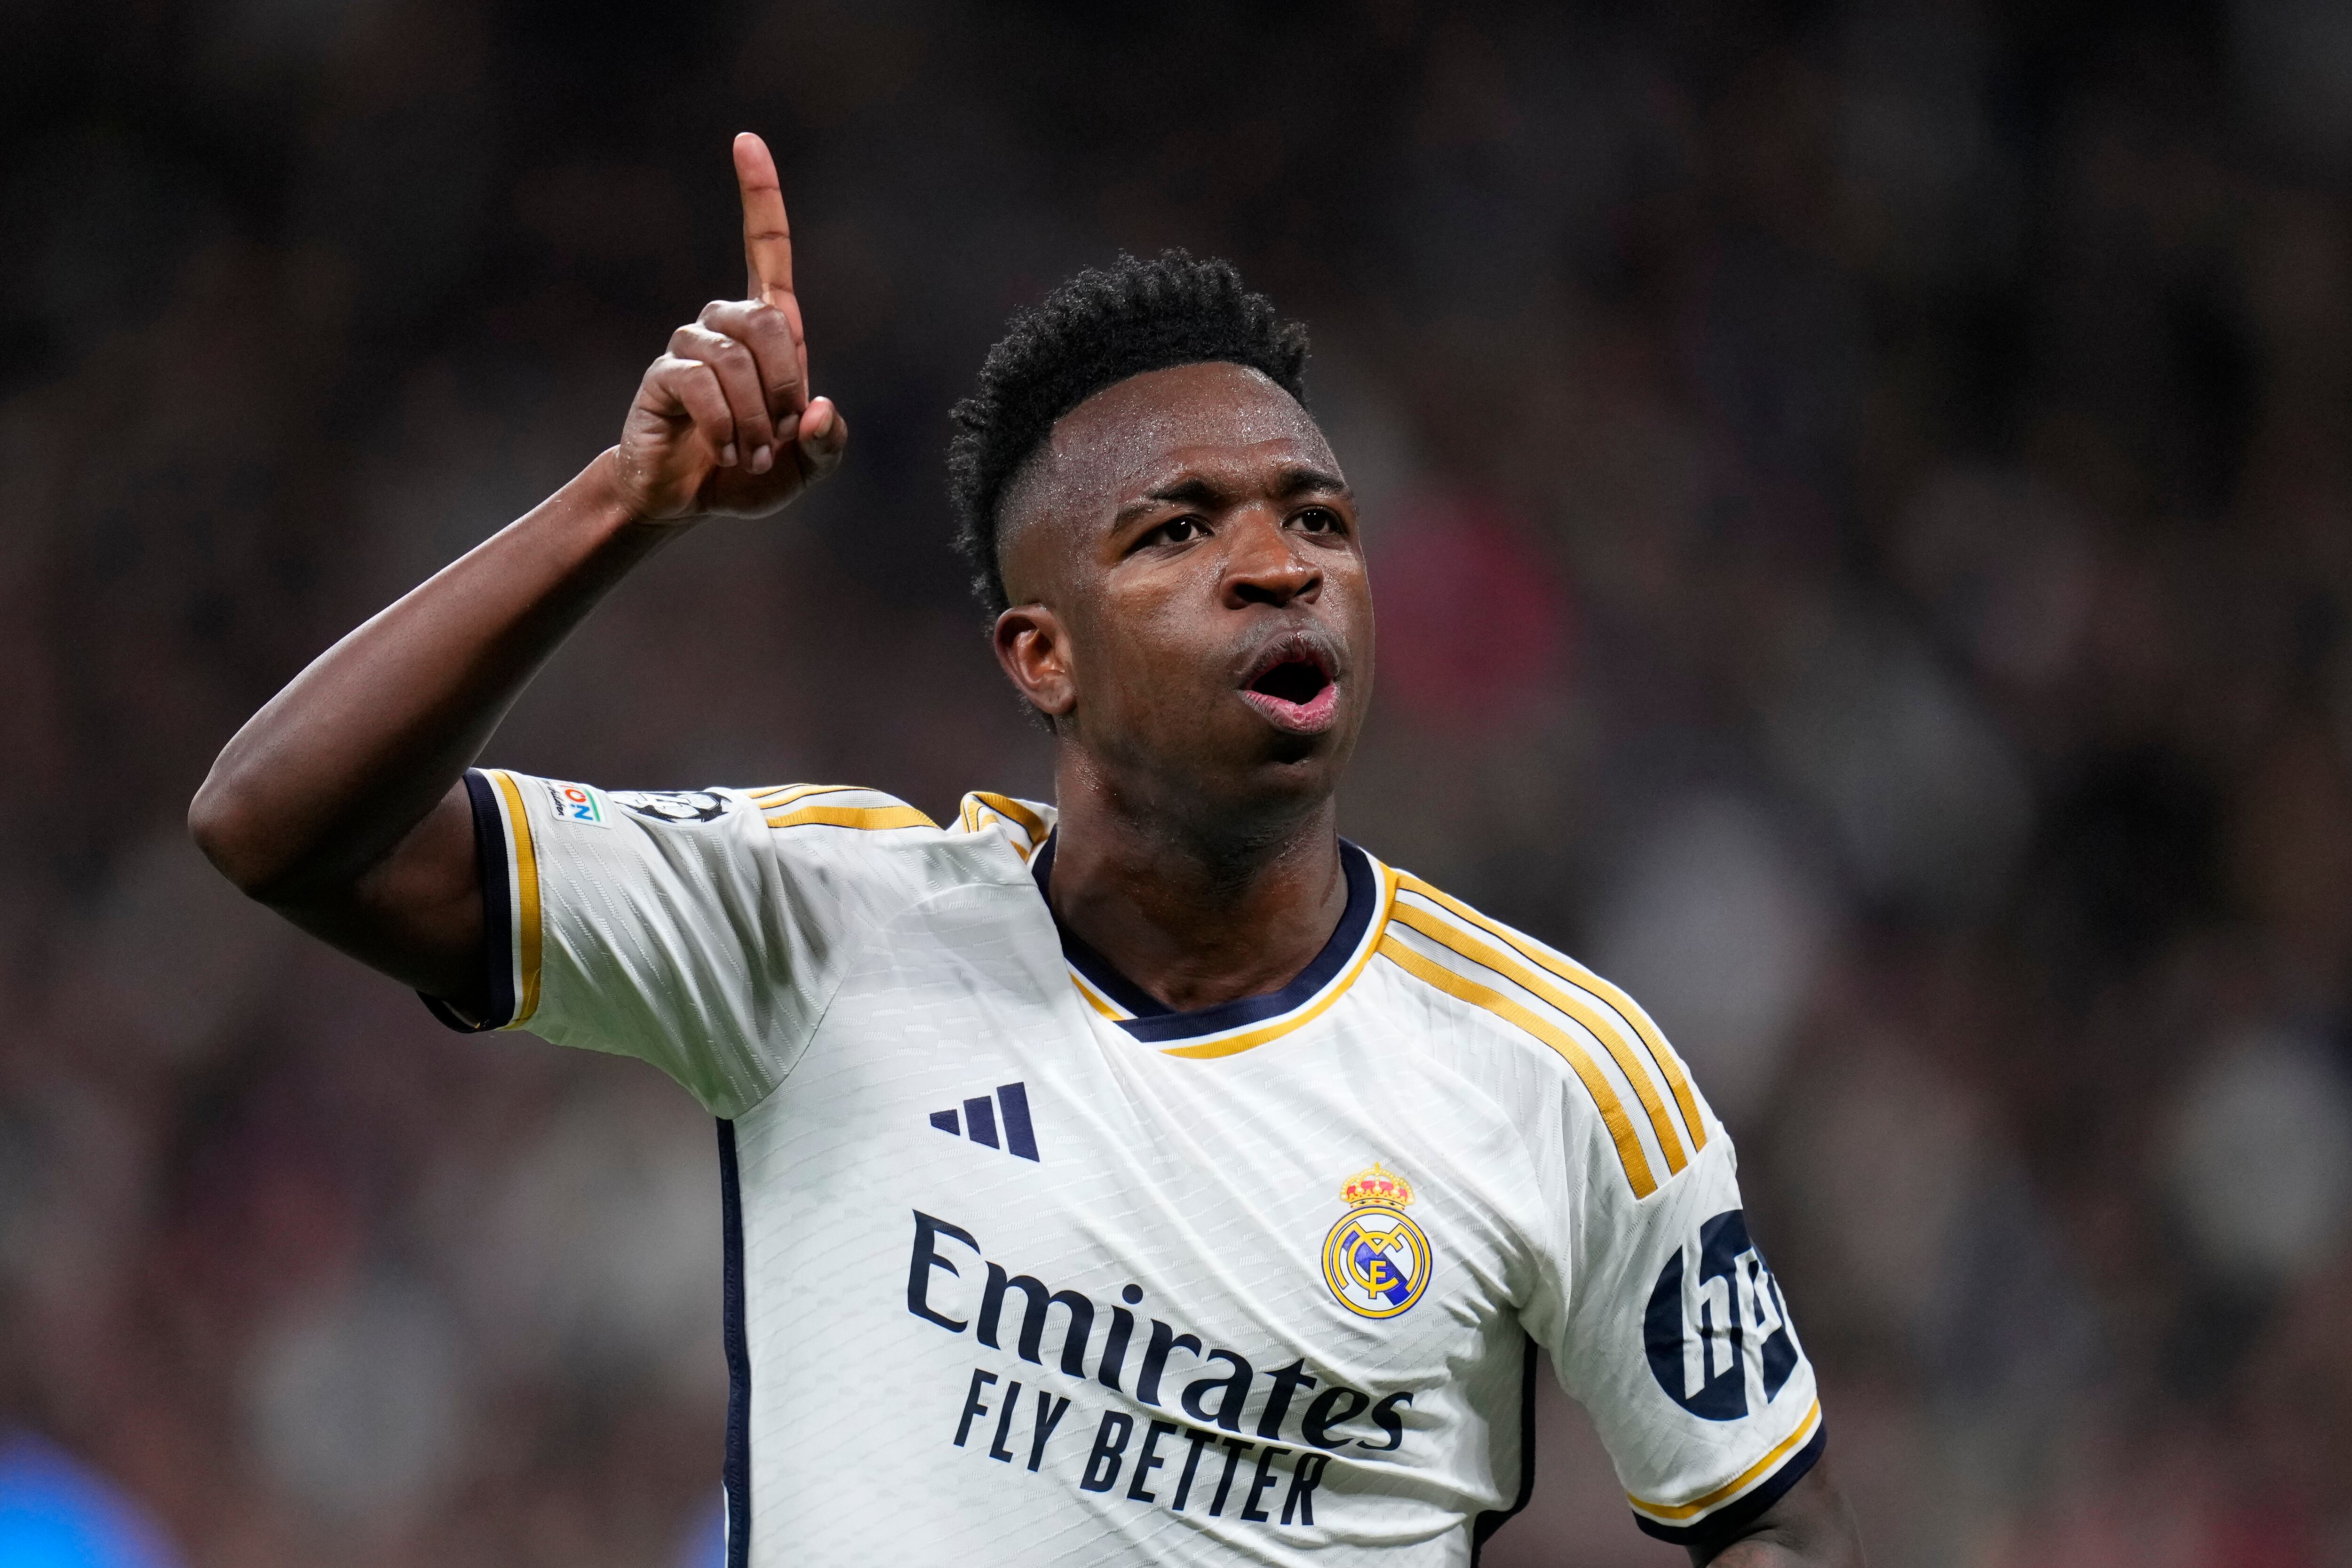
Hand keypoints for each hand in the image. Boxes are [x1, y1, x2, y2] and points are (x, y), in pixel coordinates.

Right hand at [606, 132, 849, 521]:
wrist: (689, 497)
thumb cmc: (748, 470)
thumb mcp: (804, 466)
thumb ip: (827, 444)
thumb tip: (820, 411)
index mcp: (769, 331)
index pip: (766, 250)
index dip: (759, 196)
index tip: (746, 140)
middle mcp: (726, 325)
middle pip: (767, 321)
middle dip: (784, 385)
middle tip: (780, 435)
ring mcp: (690, 345)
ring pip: (735, 358)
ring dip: (755, 419)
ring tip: (749, 455)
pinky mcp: (664, 374)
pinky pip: (702, 382)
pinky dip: (725, 425)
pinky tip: (724, 451)